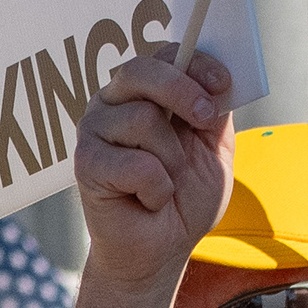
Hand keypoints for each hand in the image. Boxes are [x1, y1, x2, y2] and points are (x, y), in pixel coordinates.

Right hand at [73, 48, 235, 295]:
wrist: (160, 251)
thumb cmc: (183, 199)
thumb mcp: (213, 149)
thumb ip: (215, 112)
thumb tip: (220, 80)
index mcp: (142, 93)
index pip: (163, 56)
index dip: (194, 63)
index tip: (222, 84)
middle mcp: (112, 104)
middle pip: (141, 71)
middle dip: (181, 91)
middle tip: (204, 120)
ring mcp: (94, 132)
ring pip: (143, 119)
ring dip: (171, 159)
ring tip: (167, 182)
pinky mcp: (86, 165)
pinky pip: (136, 164)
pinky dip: (156, 189)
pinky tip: (149, 200)